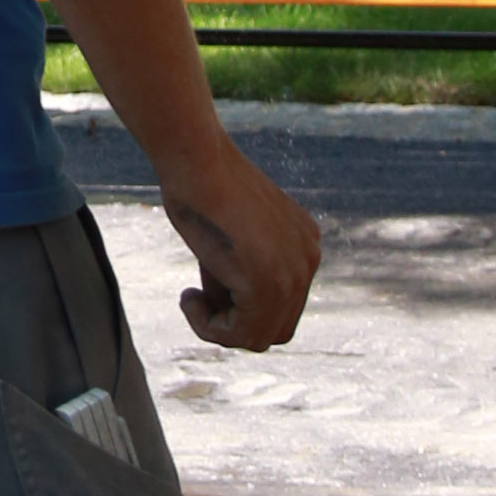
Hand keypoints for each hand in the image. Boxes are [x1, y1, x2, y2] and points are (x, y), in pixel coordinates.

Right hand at [159, 145, 320, 351]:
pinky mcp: (268, 285)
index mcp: (303, 243)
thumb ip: (239, 273)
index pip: (281, 304)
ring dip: (218, 328)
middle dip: (234, 324)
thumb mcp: (230, 235)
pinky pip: (241, 336)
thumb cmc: (199, 185)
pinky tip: (188, 297)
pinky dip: (208, 327)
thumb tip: (226, 314)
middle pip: (277, 327)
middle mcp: (308, 259)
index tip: (203, 288)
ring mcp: (293, 274)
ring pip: (258, 338)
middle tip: (197, 298)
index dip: (240, 308)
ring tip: (190, 299)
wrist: (196, 157)